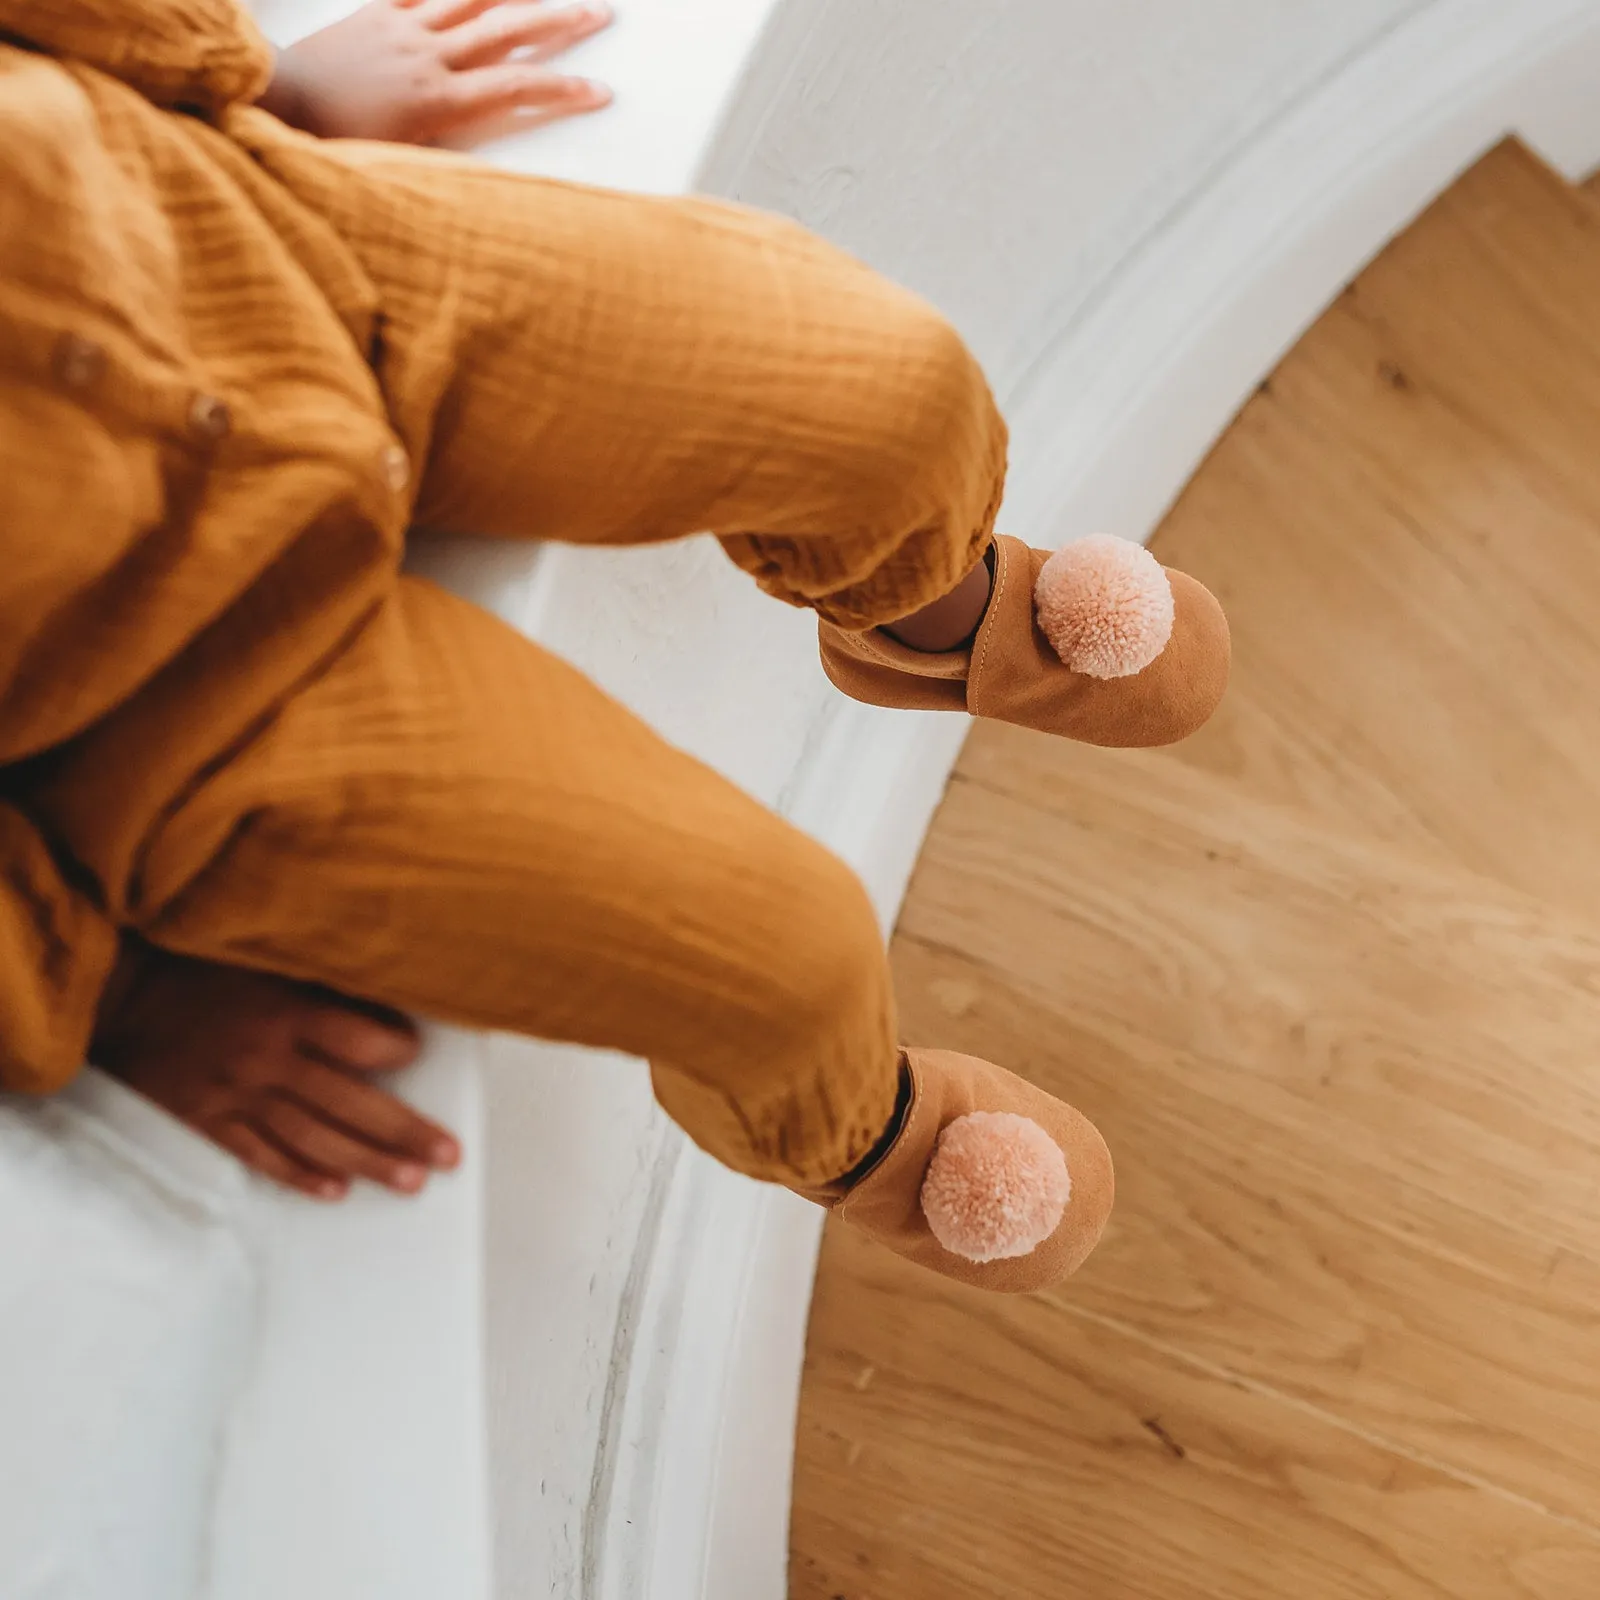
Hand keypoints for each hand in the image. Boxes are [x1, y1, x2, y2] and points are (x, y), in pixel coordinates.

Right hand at [92, 940, 459, 1200]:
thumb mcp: (265, 960)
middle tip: (448, 1154)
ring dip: (368, 1163)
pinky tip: (335, 1191)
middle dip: (405, 1131)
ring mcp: (240, 1097)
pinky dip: (300, 1175)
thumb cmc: (201, 972)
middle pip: (352, 1103)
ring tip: (411, 1182)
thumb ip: (321, 982)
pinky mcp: (211, 1122)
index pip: (362, 1042)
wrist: (121, 1000)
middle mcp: (270, 1061)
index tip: (418, 1052)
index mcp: (289, 1014)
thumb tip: (385, 996)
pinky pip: (262, 1157)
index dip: (398, 1049)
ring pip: (316, 1139)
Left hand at [261, 0, 613, 145]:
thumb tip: (495, 177)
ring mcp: (404, 28)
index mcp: (439, 100)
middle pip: (507, 30)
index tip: (603, 91)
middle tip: (602, 13)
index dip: (563, 88)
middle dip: (559, 21)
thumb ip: (449, 160)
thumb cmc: (338, 144)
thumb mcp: (401, 165)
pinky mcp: (379, 13)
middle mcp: (429, 57)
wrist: (280, 103)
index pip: (516, 88)